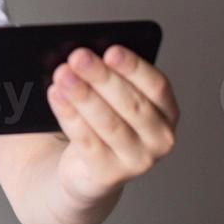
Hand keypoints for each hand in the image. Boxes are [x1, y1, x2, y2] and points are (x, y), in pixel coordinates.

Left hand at [47, 45, 178, 205]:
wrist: (89, 169)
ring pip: (108, 122)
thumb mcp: (114, 99)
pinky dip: (69, 115)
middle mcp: (159, 138)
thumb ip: (109, 79)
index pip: (157, 86)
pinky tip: (56, 96)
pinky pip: (86, 140)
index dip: (134, 67)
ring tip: (62, 74)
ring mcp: (137, 160)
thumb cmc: (105, 122)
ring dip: (82, 95)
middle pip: (131, 103)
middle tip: (78, 57)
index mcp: (167, 112)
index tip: (111, 50)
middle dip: (101, 77)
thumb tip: (86, 56)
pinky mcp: (109, 173)